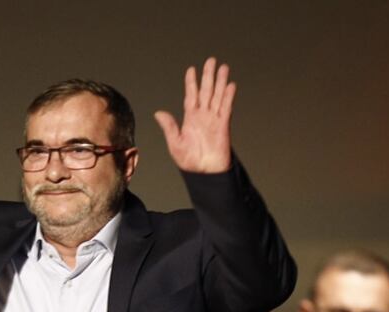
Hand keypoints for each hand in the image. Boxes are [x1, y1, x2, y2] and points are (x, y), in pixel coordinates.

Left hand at [153, 57, 234, 172]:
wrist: (204, 172)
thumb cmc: (189, 161)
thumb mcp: (175, 143)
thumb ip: (169, 127)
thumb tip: (158, 112)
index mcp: (190, 119)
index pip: (191, 96)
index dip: (191, 83)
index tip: (191, 69)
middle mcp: (203, 116)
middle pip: (206, 91)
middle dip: (208, 76)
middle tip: (211, 60)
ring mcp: (214, 119)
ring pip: (218, 96)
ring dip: (220, 82)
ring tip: (223, 67)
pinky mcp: (223, 126)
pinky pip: (226, 108)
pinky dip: (228, 97)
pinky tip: (230, 85)